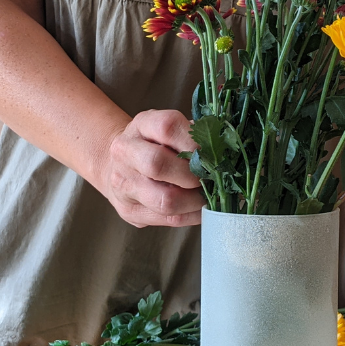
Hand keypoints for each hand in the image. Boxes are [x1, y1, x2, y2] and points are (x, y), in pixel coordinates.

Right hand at [101, 110, 204, 227]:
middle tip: (210, 178)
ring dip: (195, 201)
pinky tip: (200, 208)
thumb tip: (226, 151)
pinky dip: (192, 215)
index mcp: (141, 125)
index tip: (211, 154)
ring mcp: (124, 184)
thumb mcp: (171, 130)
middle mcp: (125, 153)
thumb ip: (194, 136)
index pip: (167, 127)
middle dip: (193, 175)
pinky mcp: (130, 211)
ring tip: (207, 195)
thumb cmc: (156, 145)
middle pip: (158, 164)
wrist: (118, 164)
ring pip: (165, 200)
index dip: (195, 143)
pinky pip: (169, 219)